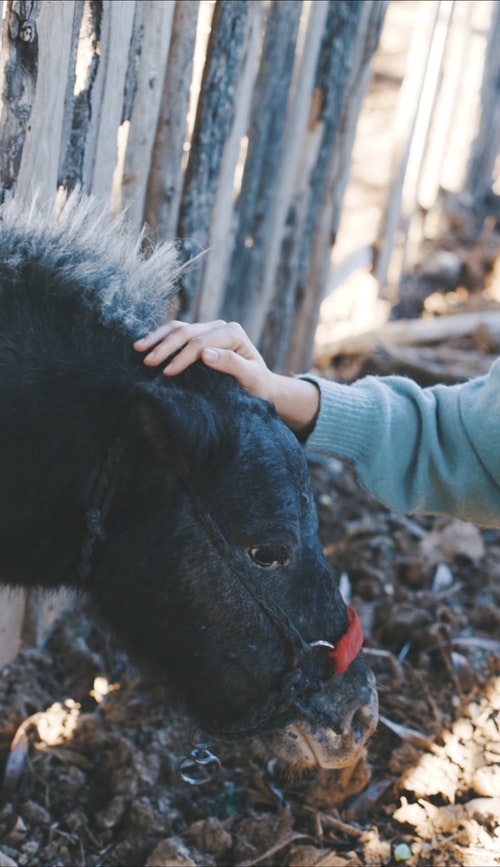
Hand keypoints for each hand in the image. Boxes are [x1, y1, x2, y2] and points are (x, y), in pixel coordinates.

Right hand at [134, 320, 274, 400]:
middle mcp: (219, 327)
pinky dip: (160, 338)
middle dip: (165, 347)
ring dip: (157, 338)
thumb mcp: (250, 377)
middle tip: (147, 361)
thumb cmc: (257, 384)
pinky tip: (145, 345)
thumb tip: (205, 354)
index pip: (201, 342)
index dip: (183, 356)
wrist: (260, 386)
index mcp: (232, 333)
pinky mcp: (199, 336)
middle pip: (186, 332)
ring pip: (178, 328)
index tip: (167, 372)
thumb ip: (231, 364)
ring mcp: (208, 330)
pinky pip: (176, 333)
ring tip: (138, 348)